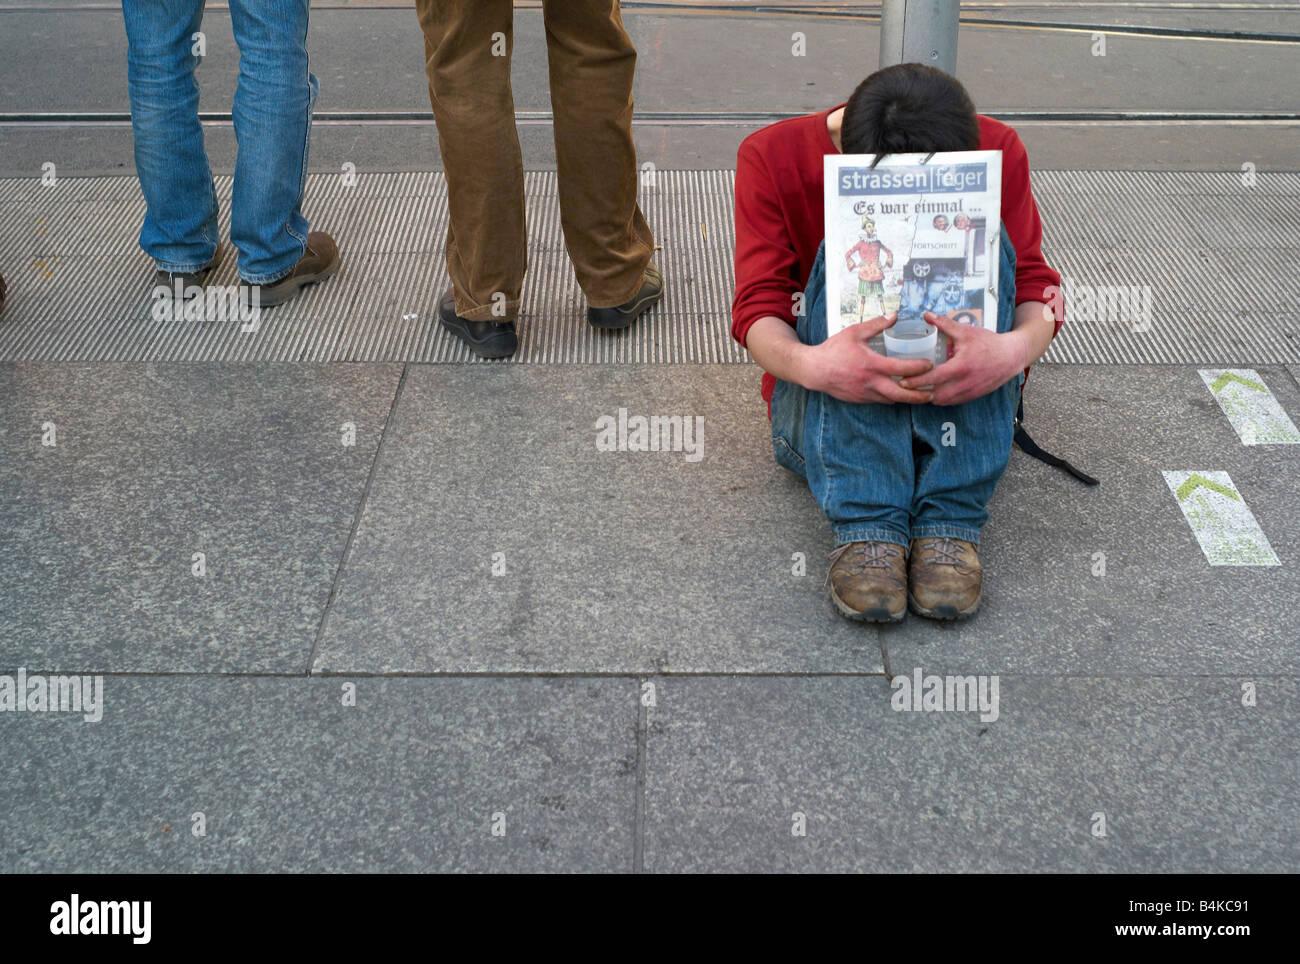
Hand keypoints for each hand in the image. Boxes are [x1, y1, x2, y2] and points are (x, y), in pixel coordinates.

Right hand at [806, 311, 934, 404]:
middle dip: (919, 395)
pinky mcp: (860, 400)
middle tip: (933, 393)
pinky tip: (898, 393)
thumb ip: (876, 324)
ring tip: (920, 395)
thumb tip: (895, 315)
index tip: (930, 365)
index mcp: (872, 364)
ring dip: (906, 399)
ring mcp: (865, 394)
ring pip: (892, 400)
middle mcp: (871, 382)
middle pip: (901, 394)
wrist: (814, 370)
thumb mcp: (855, 332)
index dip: (919, 368)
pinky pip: (880, 401)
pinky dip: (891, 398)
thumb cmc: (834, 350)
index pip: (901, 369)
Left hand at [898, 312, 1028, 405]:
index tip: (901, 381)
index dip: (916, 381)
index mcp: (961, 367)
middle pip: (935, 395)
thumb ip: (944, 324)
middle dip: (919, 393)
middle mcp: (965, 383)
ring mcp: (970, 392)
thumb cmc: (988, 342)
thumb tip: (926, 315)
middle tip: (904, 388)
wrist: (1011, 356)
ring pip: (943, 401)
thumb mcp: (966, 331)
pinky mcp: (974, 396)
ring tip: (915, 392)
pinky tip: (932, 393)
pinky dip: (941, 399)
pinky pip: (953, 402)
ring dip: (929, 397)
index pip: (933, 377)